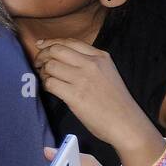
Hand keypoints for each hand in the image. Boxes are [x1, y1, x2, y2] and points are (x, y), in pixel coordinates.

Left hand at [32, 38, 156, 151]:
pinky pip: (50, 83)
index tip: (40, 45)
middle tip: (38, 64)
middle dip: (42, 55)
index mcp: (100, 56)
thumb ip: (88, 62)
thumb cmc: (116, 101)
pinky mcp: (75, 95)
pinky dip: (46, 85)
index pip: (70, 42)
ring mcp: (82, 79)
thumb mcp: (107, 72)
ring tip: (47, 79)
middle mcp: (91, 64)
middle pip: (56, 50)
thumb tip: (60, 57)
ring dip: (44, 72)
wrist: (126, 123)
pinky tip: (50, 89)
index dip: (51, 42)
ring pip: (50, 66)